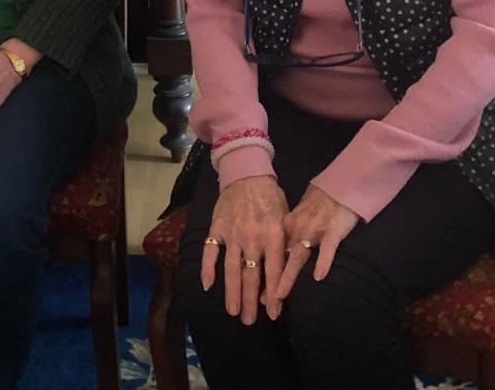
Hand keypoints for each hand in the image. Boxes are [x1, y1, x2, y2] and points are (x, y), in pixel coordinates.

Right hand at [200, 175, 288, 324]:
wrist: (247, 172)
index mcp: (272, 235)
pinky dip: (207, 267)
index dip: (273, 295)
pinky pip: (210, 250)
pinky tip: (207, 286)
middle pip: (251, 275)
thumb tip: (287, 272)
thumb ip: (284, 243)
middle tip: (249, 321)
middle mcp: (252, 238)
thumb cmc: (270, 197)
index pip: (274, 272)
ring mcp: (232, 233)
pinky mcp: (217, 227)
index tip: (272, 314)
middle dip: (250, 301)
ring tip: (232, 312)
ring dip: (232, 292)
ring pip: (231, 268)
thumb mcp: (285, 218)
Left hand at [266, 185, 359, 310]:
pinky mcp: (333, 231)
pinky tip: (318, 276)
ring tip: (278, 295)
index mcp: (285, 226)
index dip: (261, 273)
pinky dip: (323, 261)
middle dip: (270, 282)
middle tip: (260, 303)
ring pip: (298, 256)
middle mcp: (296, 230)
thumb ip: (286, 233)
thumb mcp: (296, 216)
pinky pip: (327, 248)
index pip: (270, 253)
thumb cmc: (317, 202)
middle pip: (280, 259)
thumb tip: (273, 253)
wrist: (338, 187)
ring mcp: (314, 231)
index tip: (250, 292)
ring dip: (287, 277)